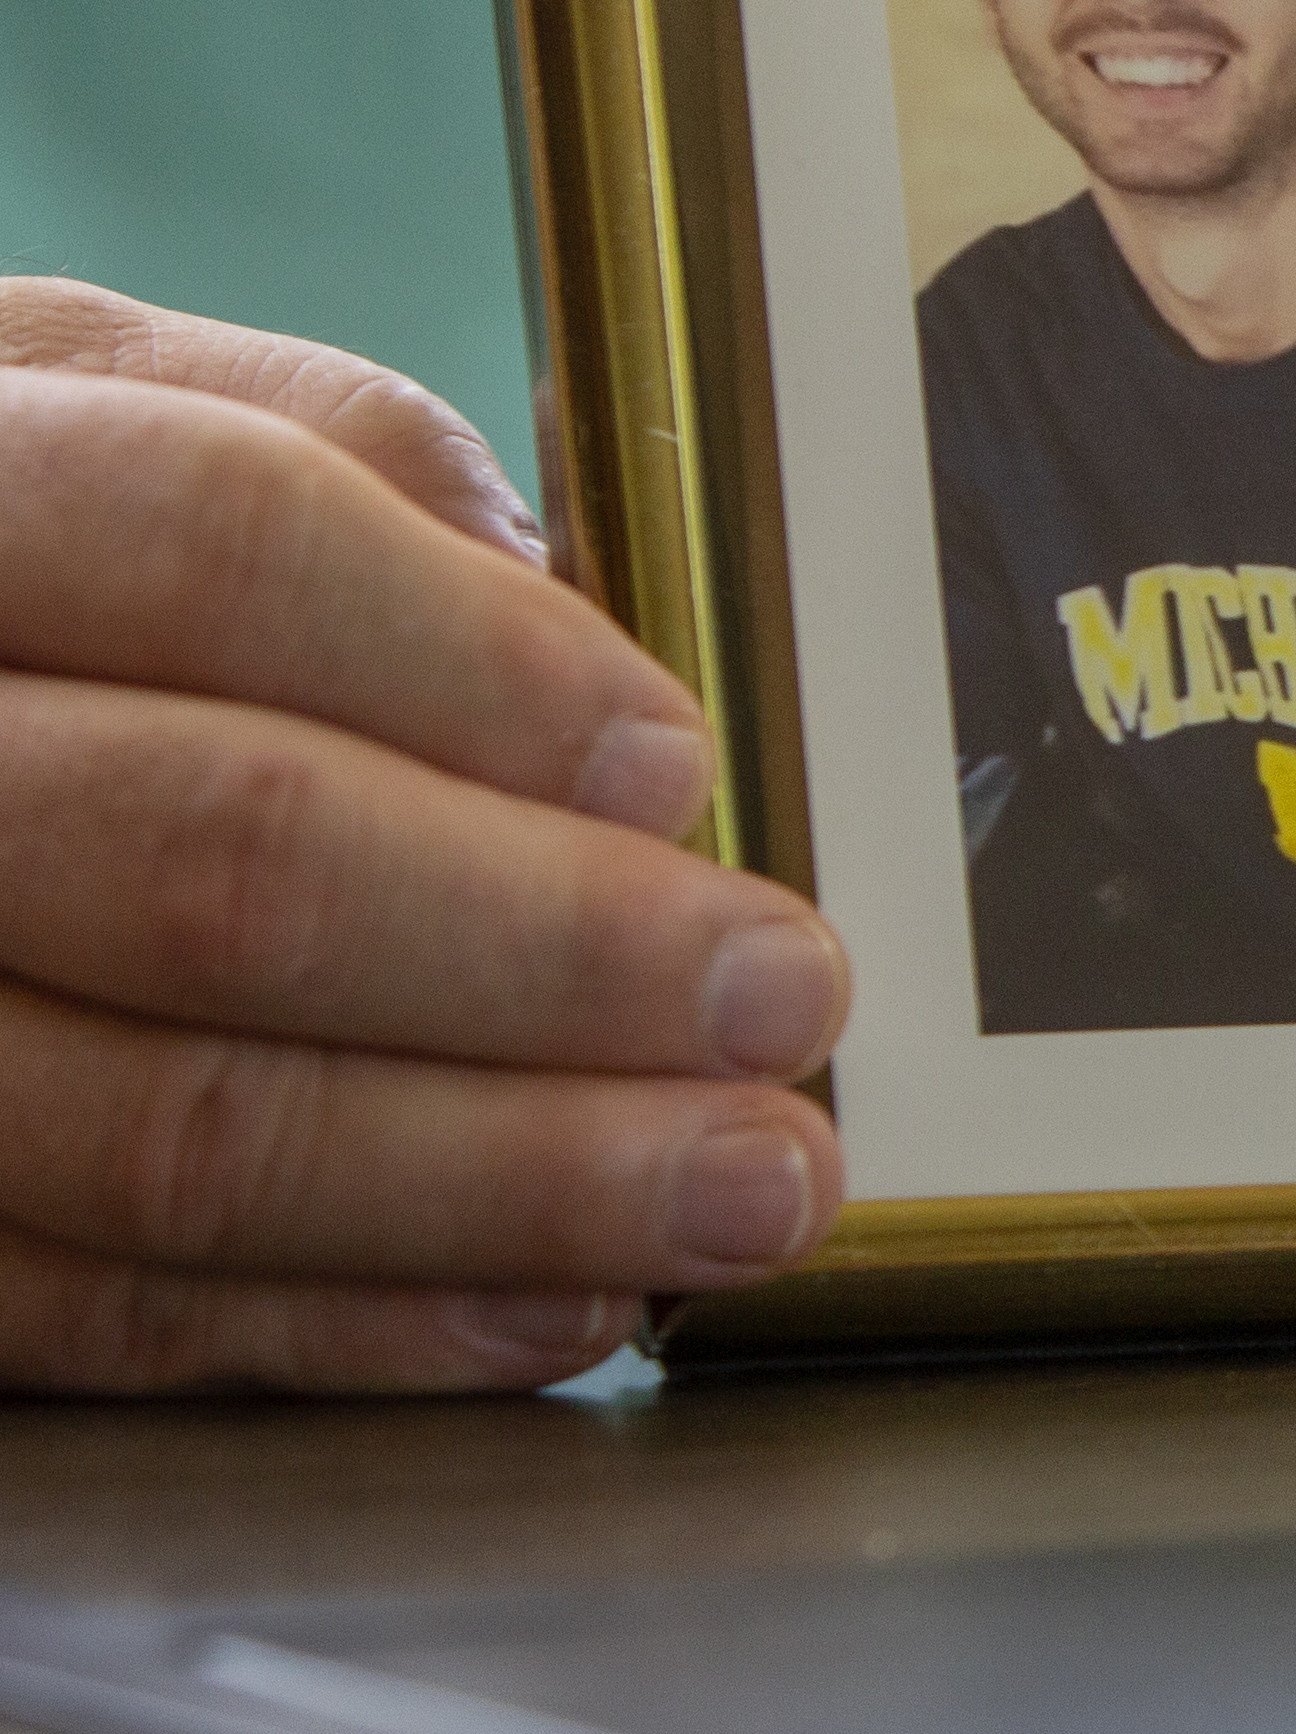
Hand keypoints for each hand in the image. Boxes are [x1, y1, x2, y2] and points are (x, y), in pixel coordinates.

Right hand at [0, 285, 848, 1392]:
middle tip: (782, 994)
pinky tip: (552, 1298)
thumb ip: (352, 476)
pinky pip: (96, 1315)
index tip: (678, 766)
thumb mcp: (124, 411)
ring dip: (506, 1179)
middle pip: (214, 862)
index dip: (477, 664)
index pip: (212, 542)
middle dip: (554, 951)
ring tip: (743, 1185)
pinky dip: (354, 1322)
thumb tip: (579, 640)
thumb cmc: (30, 563)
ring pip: (164, 1131)